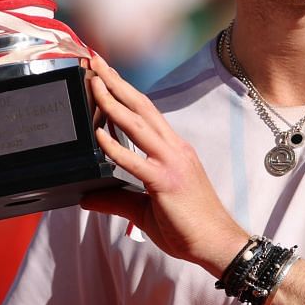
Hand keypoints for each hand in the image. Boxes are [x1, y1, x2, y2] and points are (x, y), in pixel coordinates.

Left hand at [79, 55, 246, 272]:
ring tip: (93, 82)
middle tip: (94, 60)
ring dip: (113, 101)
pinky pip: (136, 161)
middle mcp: (174, 149)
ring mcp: (172, 163)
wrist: (218, 244)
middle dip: (116, 82)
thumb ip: (116, 199)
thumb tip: (86, 198)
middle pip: (141, 107)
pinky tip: (98, 133)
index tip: (104, 73)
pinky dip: (115, 145)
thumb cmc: (188, 227)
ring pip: (138, 124)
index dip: (124, 91)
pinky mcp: (167, 182)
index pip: (145, 113)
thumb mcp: (144, 210)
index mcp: (172, 150)